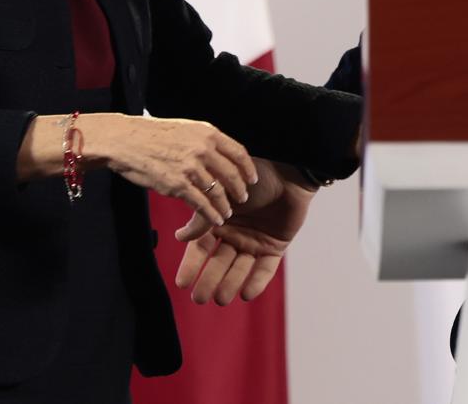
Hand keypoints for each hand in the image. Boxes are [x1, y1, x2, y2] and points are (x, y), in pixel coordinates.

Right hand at [80, 114, 255, 226]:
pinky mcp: (177, 185)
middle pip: (232, 175)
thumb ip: (204, 140)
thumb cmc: (153, 134)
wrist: (125, 140)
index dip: (248, 168)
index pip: (238, 152)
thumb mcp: (185, 129)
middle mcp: (203, 149)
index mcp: (207, 133)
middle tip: (242, 198)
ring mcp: (191, 168)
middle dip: (240, 190)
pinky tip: (215, 219)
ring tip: (227, 213)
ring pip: (218, 192)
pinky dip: (211, 214)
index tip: (252, 179)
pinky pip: (201, 204)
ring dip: (225, 206)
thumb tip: (220, 154)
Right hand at [173, 158, 315, 304]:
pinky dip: (257, 281)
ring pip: (240, 268)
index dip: (192, 266)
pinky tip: (246, 294)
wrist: (287, 168)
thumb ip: (204, 217)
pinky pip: (266, 268)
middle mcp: (235, 234)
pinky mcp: (276, 246)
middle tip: (200, 298)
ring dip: (231, 284)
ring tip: (221, 299)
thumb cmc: (252, 175)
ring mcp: (255, 241)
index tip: (182, 284)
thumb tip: (180, 237)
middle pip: (219, 263)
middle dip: (209, 281)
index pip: (202, 248)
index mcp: (219, 221)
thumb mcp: (222, 195)